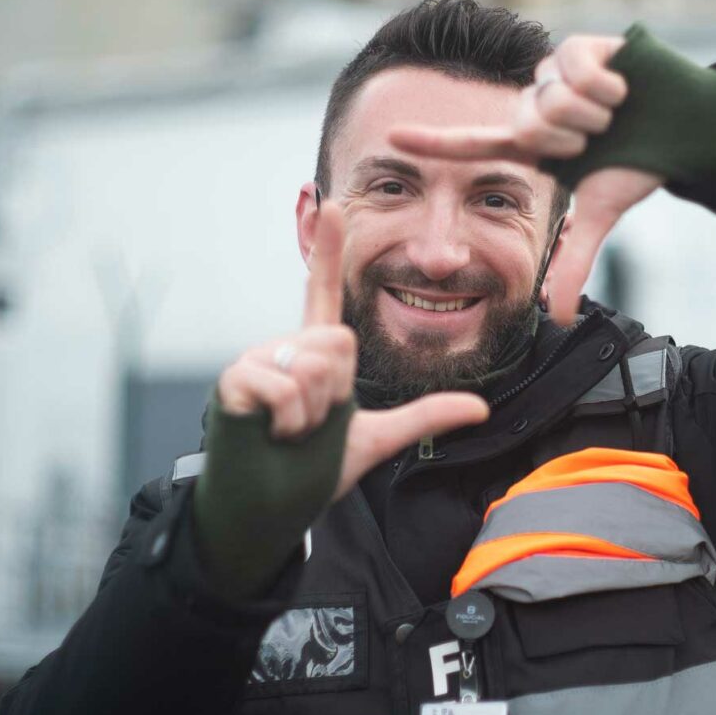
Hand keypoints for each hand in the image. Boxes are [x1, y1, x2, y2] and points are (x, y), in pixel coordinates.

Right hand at [214, 203, 489, 500]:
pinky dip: (289, 422)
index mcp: (316, 354)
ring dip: (313, 414)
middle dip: (337, 395)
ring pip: (317, 364)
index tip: (335, 203)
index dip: (328, 249)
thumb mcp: (377, 439)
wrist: (270, 510)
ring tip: (290, 431)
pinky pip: (287, 389)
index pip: (322, 291)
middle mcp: (286, 348)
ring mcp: (258, 361)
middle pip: (340, 343)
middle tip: (312, 424)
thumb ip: (424, 418)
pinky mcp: (235, 381)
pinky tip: (272, 433)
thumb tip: (480, 409)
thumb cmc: (310, 473)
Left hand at [388, 34, 662, 325]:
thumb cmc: (639, 162)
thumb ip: (573, 262)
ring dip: (592, 112)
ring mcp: (555, 72)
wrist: (685, 127)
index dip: (433, 141)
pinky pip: (575, 67)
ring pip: (551, 98)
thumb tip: (561, 318)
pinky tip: (623, 86)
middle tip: (597, 136)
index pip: (473, 144)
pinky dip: (607, 83)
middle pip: (527, 125)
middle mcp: (535, 104)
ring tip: (615, 110)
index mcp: (532, 142)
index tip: (391, 138)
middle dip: (569, 137)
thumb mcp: (600, 213)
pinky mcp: (581, 45)